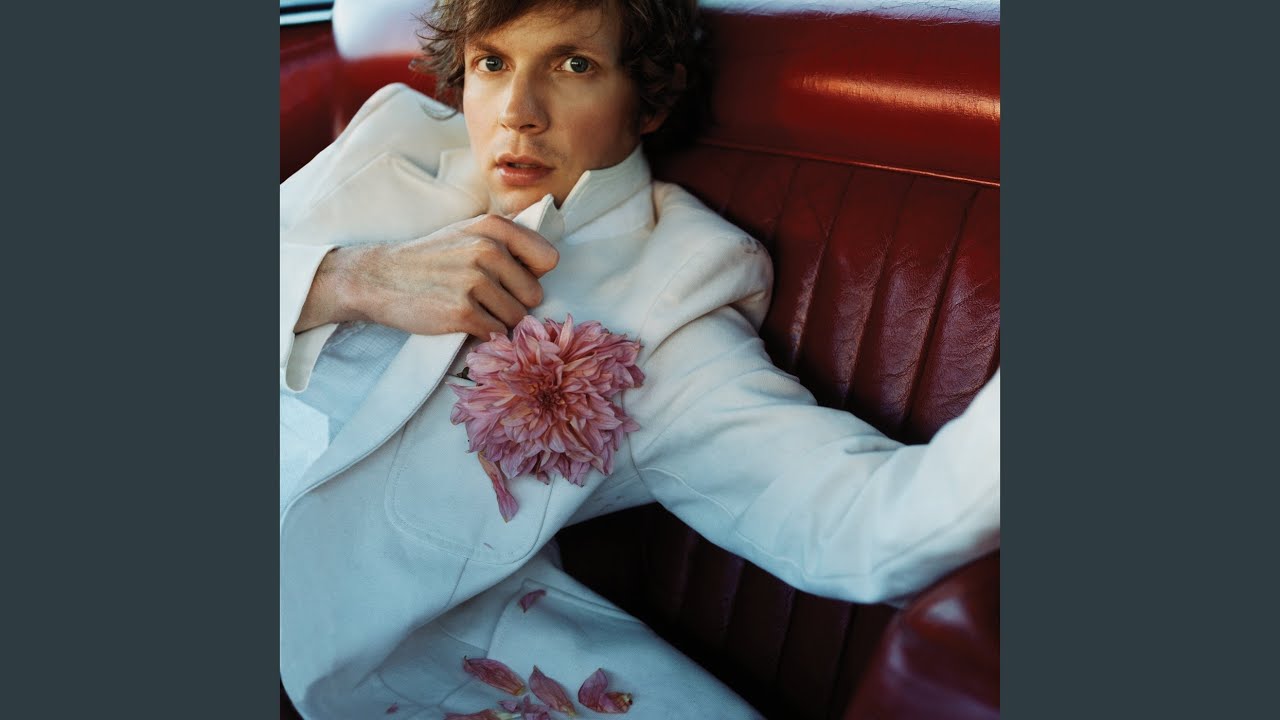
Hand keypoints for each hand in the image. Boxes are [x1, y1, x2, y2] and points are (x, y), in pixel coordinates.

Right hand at [296, 214, 558, 337]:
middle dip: (515, 302)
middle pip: (535, 295)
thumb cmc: (431, 258)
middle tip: (485, 298)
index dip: (534, 275)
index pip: (549, 259)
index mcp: (494, 227)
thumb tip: (550, 263)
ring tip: (470, 307)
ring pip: (517, 318)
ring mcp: (474, 281)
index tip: (512, 279)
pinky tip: (462, 320)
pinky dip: (483, 334)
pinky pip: (496, 334)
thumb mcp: (469, 231)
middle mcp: (488, 250)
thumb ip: (508, 240)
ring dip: (498, 321)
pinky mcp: (462, 313)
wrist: (379, 278)